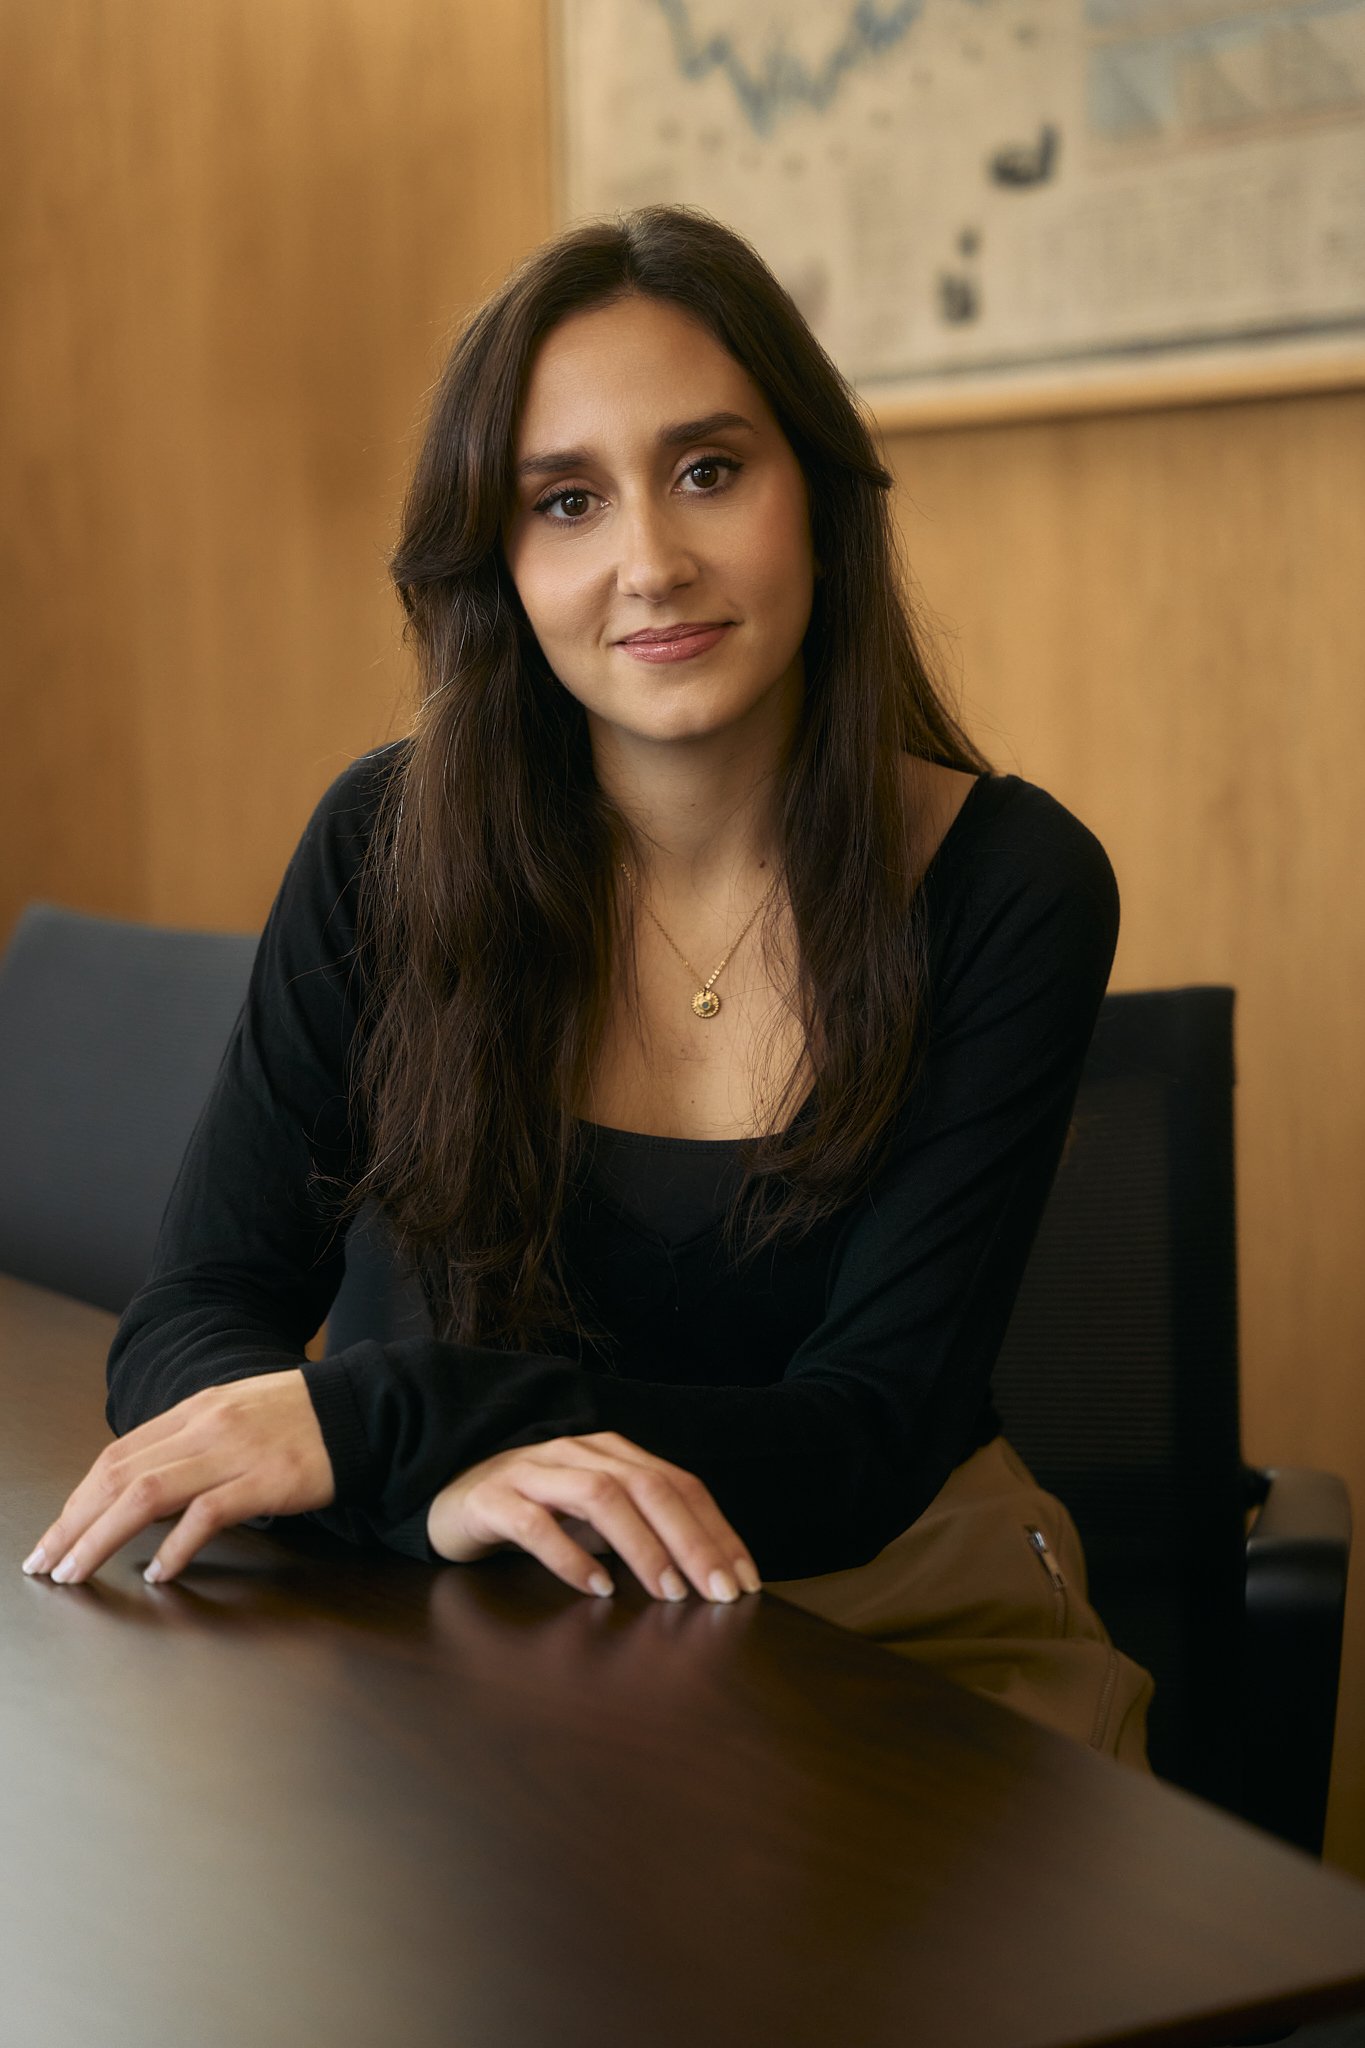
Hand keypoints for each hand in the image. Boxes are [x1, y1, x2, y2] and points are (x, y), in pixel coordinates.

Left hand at [22, 1372, 334, 1587]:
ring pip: (146, 1494)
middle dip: (72, 1524)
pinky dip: (175, 1546)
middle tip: (46, 1565)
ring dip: (101, 1538)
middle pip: (118, 1475)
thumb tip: (147, 1482)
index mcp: (195, 1409)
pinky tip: (158, 1572)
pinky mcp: (266, 1480)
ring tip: (77, 1573)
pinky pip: (207, 1514)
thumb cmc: (303, 1419)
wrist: (364, 1408)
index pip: (116, 1455)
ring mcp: (235, 1451)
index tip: (55, 1536)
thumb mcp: (237, 1415)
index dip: (77, 1499)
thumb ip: (192, 1441)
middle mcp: (205, 1426)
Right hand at [426, 1430, 761, 1603]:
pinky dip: (570, 1555)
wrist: (449, 1498)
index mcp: (611, 1453)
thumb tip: (701, 1576)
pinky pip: (535, 1523)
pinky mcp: (493, 1499)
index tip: (744, 1580)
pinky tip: (595, 1588)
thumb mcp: (594, 1518)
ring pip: (599, 1495)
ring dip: (640, 1545)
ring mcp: (533, 1471)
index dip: (715, 1530)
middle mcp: (577, 1453)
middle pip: (647, 1485)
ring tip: (667, 1591)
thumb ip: (639, 1531)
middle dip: (691, 1540)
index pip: (678, 1484)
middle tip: (718, 1592)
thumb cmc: (534, 1513)